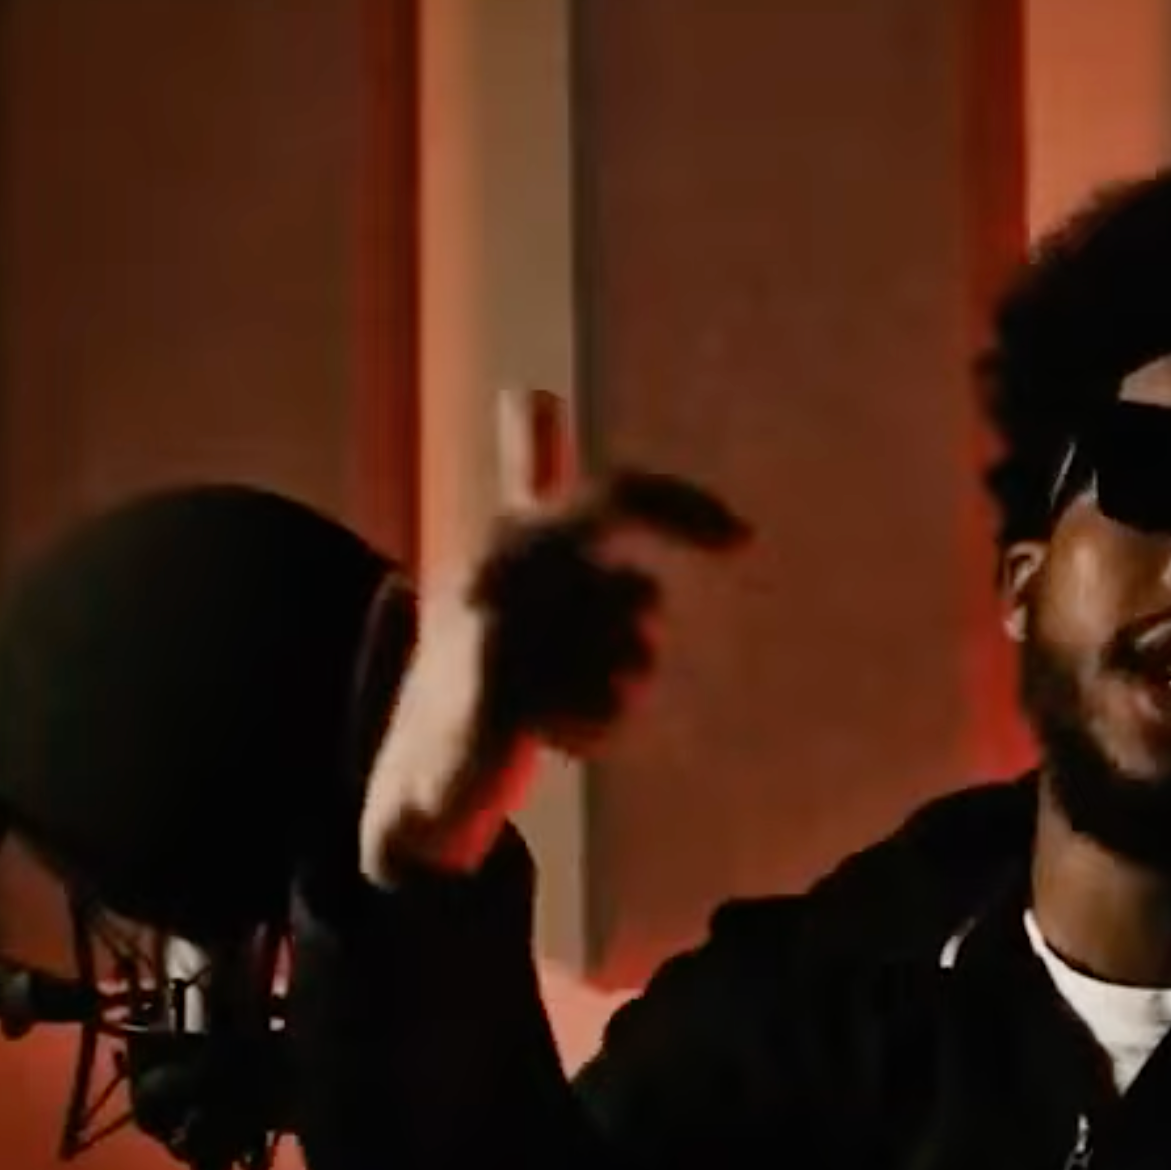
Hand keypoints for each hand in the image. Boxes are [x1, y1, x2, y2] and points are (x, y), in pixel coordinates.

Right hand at [359, 390, 747, 886]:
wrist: (426, 774)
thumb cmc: (487, 669)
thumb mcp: (517, 577)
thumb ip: (525, 479)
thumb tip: (526, 395)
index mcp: (515, 536)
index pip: (617, 494)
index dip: (683, 505)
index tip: (744, 538)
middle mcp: (500, 566)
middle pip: (639, 594)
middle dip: (635, 645)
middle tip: (599, 676)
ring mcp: (495, 629)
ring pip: (632, 657)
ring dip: (615, 697)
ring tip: (560, 709)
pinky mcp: (498, 692)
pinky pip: (603, 708)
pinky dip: (594, 733)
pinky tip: (554, 738)